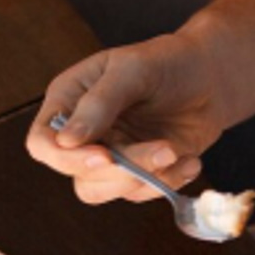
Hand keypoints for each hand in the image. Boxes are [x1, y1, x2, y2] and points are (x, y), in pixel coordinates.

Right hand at [25, 32, 226, 204]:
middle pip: (78, 174)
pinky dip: (168, 181)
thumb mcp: (133, 70)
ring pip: (107, 189)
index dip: (67, 158)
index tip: (105, 157)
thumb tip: (66, 141)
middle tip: (163, 150)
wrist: (211, 77)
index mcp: (68, 100)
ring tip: (175, 152)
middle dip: (121, 170)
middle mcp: (83, 133)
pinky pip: (141, 192)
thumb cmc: (167, 62)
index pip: (43, 142)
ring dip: (145, 179)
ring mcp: (110, 154)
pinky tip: (188, 160)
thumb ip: (99, 103)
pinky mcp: (138, 171)